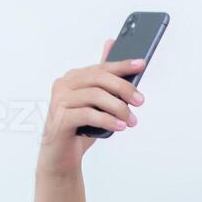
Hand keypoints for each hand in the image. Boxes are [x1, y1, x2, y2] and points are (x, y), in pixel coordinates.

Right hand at [36, 38, 146, 176]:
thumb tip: (110, 46)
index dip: (122, 65)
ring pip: (94, 95)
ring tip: (131, 121)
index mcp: (73, 78)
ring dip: (118, 108)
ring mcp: (60, 102)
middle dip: (123, 88)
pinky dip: (107, 120)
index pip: (101, 67)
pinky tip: (119, 126)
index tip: (141, 65)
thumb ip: (104, 80)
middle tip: (140, 101)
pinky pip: (87, 114)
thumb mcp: (96, 104)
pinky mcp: (60, 119)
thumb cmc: (80, 128)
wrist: (62, 156)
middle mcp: (63, 85)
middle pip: (98, 78)